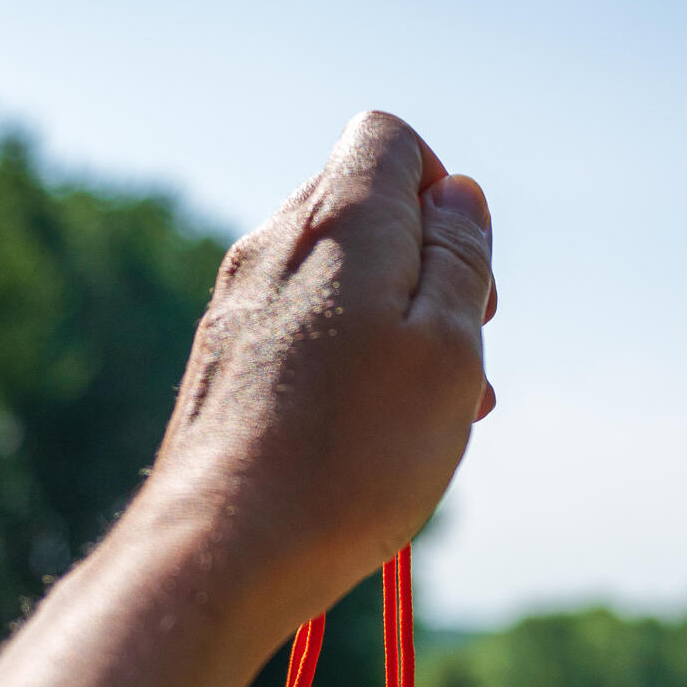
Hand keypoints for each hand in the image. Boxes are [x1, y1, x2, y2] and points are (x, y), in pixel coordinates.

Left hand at [141, 110, 498, 626]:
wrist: (225, 547)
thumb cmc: (354, 454)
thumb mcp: (448, 349)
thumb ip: (461, 259)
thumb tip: (458, 194)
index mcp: (339, 220)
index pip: (388, 138)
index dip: (443, 191)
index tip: (468, 274)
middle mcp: (274, 244)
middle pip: (360, 207)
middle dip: (424, 263)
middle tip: (466, 350)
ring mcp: (237, 303)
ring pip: (331, 276)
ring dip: (390, 321)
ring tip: (432, 408)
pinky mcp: (219, 361)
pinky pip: (296, 327)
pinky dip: (344, 356)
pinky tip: (367, 431)